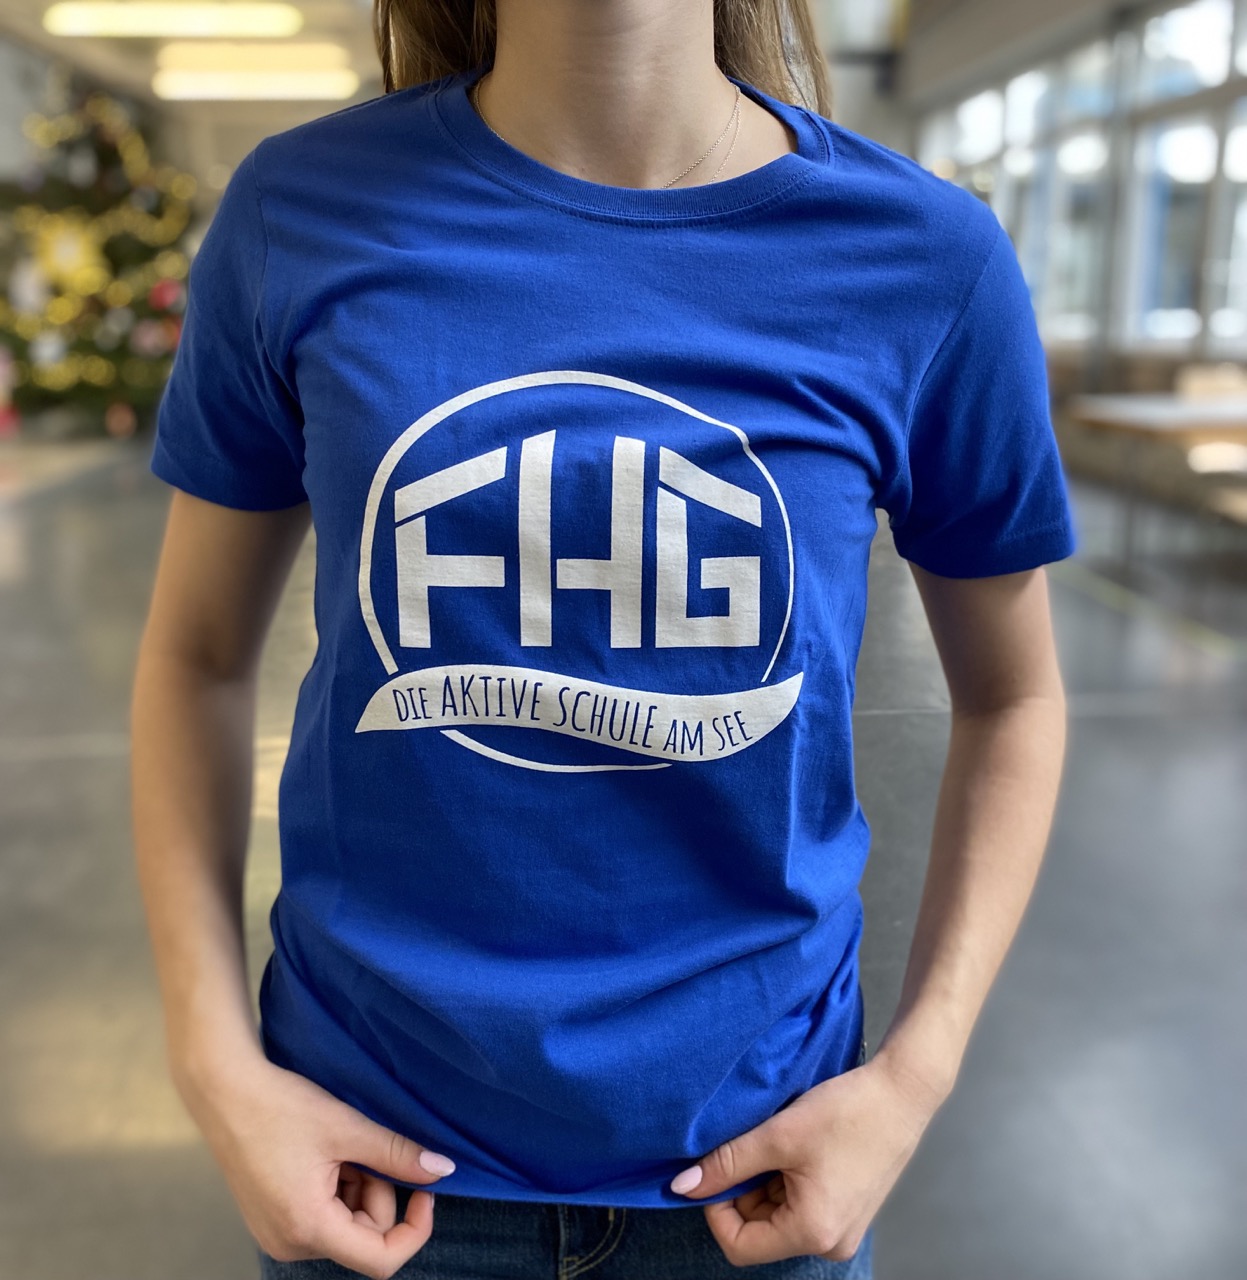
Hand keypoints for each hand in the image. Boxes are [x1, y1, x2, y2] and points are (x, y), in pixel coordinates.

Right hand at [175, 1048, 452, 1279]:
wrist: (225, 1091)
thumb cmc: (282, 1107)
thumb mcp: (348, 1128)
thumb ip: (398, 1154)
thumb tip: (443, 1171)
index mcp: (309, 1228)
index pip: (381, 1259)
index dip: (414, 1229)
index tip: (426, 1191)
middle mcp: (290, 1244)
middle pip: (364, 1237)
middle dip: (378, 1192)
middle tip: (362, 1149)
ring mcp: (278, 1236)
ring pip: (347, 1225)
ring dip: (357, 1187)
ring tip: (337, 1147)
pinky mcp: (273, 1221)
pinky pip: (323, 1217)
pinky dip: (337, 1188)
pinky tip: (322, 1155)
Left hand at [668, 1049, 945, 1264]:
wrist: (902, 1093)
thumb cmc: (847, 1112)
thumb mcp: (778, 1135)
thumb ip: (727, 1163)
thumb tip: (682, 1186)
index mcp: (813, 1232)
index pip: (739, 1245)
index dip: (717, 1209)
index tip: (718, 1168)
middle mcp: (829, 1242)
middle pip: (759, 1231)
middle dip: (743, 1190)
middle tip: (751, 1145)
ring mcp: (841, 1228)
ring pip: (777, 1216)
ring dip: (765, 1181)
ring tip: (779, 1141)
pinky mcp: (847, 1210)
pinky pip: (799, 1206)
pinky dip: (785, 1179)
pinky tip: (797, 1145)